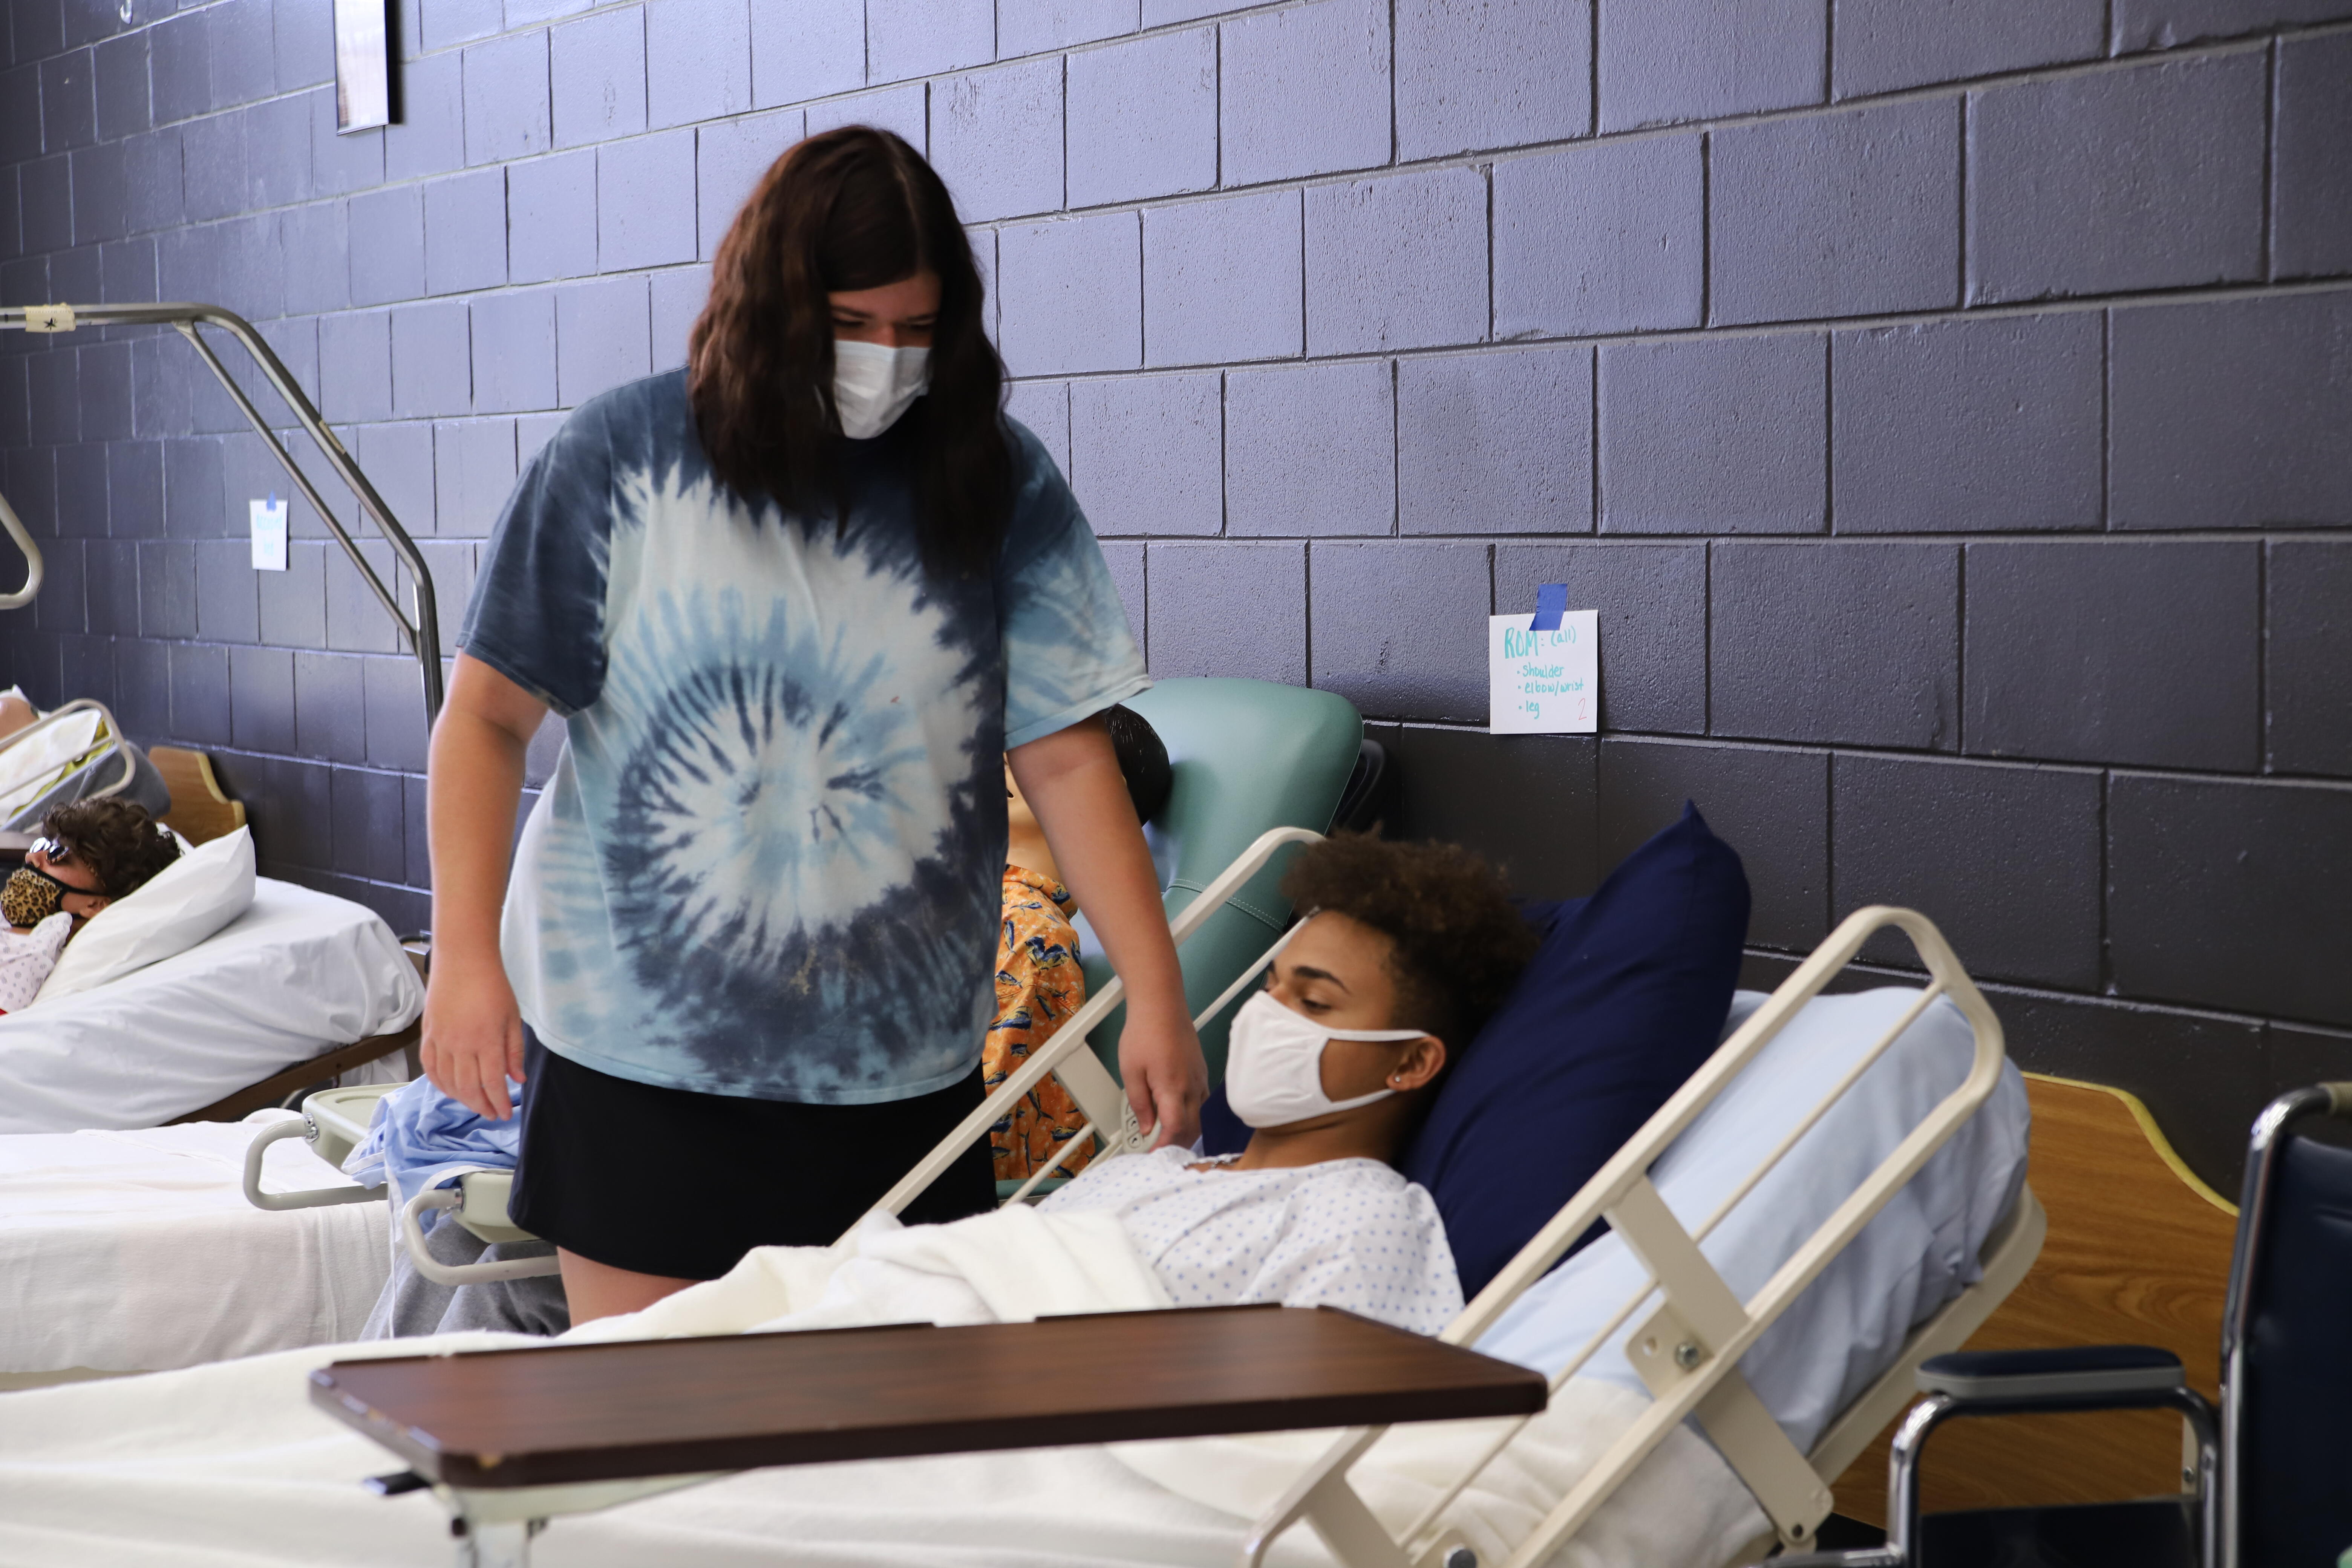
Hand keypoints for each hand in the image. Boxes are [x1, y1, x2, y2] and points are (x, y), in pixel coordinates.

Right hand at [419, 951, 526, 1120]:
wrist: (463, 961)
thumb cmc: (492, 986)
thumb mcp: (513, 1018)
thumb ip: (514, 1051)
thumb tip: (518, 1079)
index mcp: (486, 1040)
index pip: (492, 1083)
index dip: (499, 1103)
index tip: (505, 1114)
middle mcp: (461, 1045)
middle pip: (469, 1088)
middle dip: (482, 1106)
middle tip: (492, 1114)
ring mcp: (441, 1041)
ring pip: (448, 1082)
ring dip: (461, 1098)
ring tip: (475, 1103)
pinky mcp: (428, 1035)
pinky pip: (430, 1068)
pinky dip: (439, 1083)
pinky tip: (450, 1089)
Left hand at [1117, 1004, 1206, 1150]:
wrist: (1161, 1004)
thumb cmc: (1144, 1032)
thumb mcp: (1131, 1071)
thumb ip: (1139, 1103)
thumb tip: (1147, 1127)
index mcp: (1173, 1088)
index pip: (1175, 1130)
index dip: (1164, 1147)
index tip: (1152, 1153)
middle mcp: (1192, 1086)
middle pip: (1192, 1129)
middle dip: (1176, 1145)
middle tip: (1158, 1150)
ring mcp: (1199, 1078)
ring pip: (1199, 1117)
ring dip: (1185, 1132)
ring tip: (1165, 1136)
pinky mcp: (1200, 1071)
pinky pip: (1201, 1101)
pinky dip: (1191, 1115)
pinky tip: (1177, 1113)